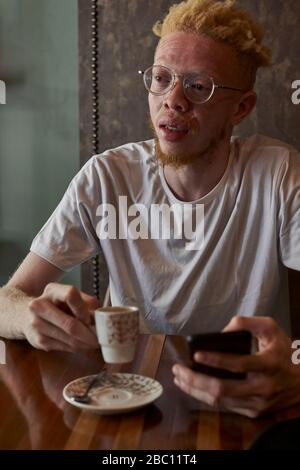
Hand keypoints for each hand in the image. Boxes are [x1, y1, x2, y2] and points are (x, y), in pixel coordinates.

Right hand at [25, 282, 99, 351]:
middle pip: (70, 324)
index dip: (84, 309)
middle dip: (89, 334)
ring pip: (69, 339)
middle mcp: (40, 306)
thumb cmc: (55, 304)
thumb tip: (100, 315)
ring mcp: (37, 325)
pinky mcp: (38, 341)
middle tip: (101, 338)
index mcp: (52, 291)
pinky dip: (77, 348)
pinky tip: (83, 345)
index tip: (91, 318)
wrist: (24, 315)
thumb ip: (85, 302)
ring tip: (95, 343)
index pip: (70, 295)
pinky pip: (64, 347)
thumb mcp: (68, 296)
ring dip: (86, 343)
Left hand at [173, 316, 299, 417]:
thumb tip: (221, 331)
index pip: (238, 364)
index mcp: (269, 364)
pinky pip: (225, 406)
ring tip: (179, 377)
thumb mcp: (271, 328)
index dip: (215, 360)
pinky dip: (205, 397)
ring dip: (195, 390)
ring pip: (220, 401)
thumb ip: (247, 323)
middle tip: (178, 369)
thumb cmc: (283, 350)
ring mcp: (258, 403)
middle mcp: (263, 387)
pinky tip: (193, 387)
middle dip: (195, 380)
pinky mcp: (254, 412)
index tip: (196, 354)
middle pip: (222, 388)